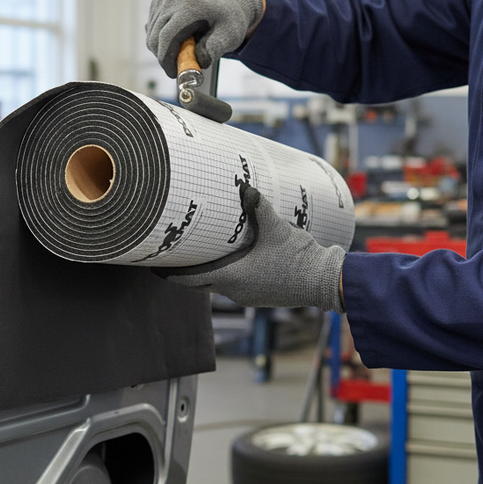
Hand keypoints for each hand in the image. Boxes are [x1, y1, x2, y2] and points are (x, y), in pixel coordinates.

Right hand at [145, 0, 264, 77]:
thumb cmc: (229, 18)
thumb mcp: (229, 36)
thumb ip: (214, 49)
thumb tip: (198, 63)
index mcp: (190, 6)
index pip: (168, 37)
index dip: (167, 60)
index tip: (173, 73)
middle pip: (155, 37)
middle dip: (164, 57)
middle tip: (180, 66)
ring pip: (151, 34)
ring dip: (162, 48)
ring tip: (185, 47)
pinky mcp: (158, 1)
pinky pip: (151, 28)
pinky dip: (159, 39)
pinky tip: (177, 37)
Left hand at [156, 185, 345, 310]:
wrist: (324, 281)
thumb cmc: (298, 258)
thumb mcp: (276, 228)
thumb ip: (258, 207)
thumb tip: (245, 187)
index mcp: (231, 277)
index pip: (189, 279)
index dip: (171, 274)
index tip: (157, 268)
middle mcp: (235, 291)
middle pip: (199, 284)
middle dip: (185, 274)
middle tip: (174, 259)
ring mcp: (248, 296)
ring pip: (216, 287)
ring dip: (206, 274)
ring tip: (198, 258)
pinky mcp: (260, 296)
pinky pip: (233, 288)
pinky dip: (224, 276)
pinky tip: (230, 263)